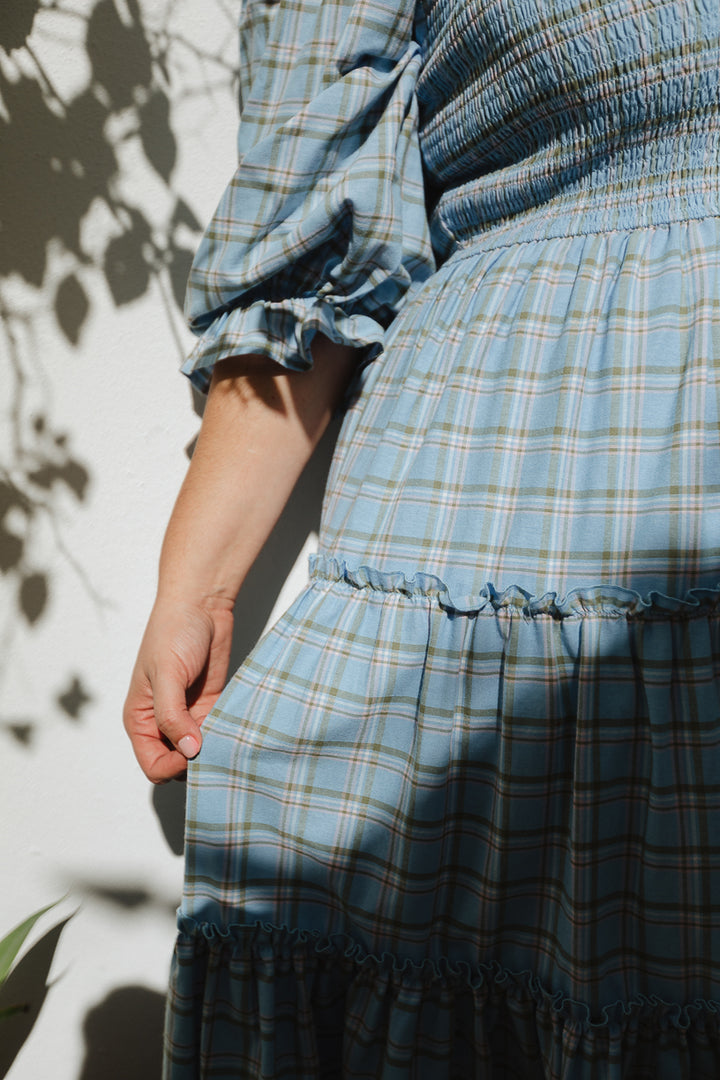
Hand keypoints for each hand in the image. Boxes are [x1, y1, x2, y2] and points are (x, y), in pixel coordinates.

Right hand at [123, 597, 233, 781]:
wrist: (201, 605)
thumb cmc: (174, 632)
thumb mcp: (168, 674)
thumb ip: (172, 716)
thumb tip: (190, 751)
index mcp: (140, 719)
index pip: (153, 765)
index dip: (174, 766)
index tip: (196, 750)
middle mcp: (162, 722)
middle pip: (177, 764)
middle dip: (196, 763)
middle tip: (217, 746)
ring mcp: (188, 715)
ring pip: (200, 751)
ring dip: (214, 750)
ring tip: (229, 738)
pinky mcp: (210, 706)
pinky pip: (217, 733)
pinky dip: (226, 735)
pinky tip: (238, 728)